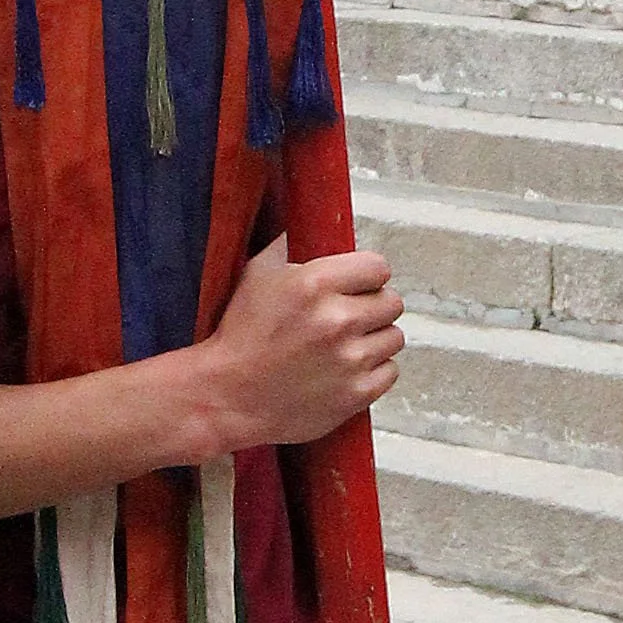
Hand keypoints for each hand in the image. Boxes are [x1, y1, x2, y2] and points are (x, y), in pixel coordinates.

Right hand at [177, 236, 402, 454]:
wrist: (227, 398)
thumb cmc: (239, 338)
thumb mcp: (256, 276)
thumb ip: (287, 246)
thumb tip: (304, 224)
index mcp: (314, 285)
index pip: (378, 267)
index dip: (368, 276)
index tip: (358, 285)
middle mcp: (337, 320)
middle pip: (392, 302)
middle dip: (373, 307)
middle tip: (350, 317)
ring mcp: (349, 360)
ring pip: (394, 337)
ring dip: (375, 339)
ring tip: (346, 345)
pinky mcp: (356, 394)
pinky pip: (390, 372)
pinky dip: (374, 372)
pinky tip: (347, 369)